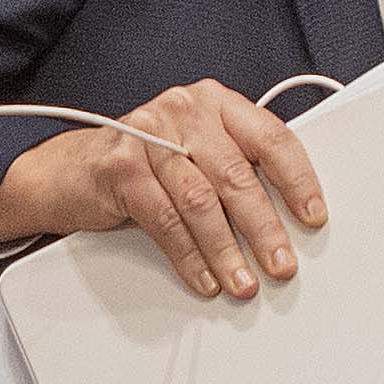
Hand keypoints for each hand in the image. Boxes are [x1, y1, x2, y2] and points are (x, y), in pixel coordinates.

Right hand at [0, 80, 328, 298]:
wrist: (69, 171)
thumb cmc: (148, 164)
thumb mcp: (197, 153)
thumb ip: (236, 167)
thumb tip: (289, 219)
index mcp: (216, 102)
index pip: (271, 137)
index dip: (297, 180)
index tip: (314, 216)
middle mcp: (185, 110)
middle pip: (236, 175)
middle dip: (264, 228)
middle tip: (282, 265)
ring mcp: (149, 135)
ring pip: (201, 201)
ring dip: (227, 250)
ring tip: (243, 281)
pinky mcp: (121, 168)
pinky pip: (165, 220)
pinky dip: (189, 256)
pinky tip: (205, 277)